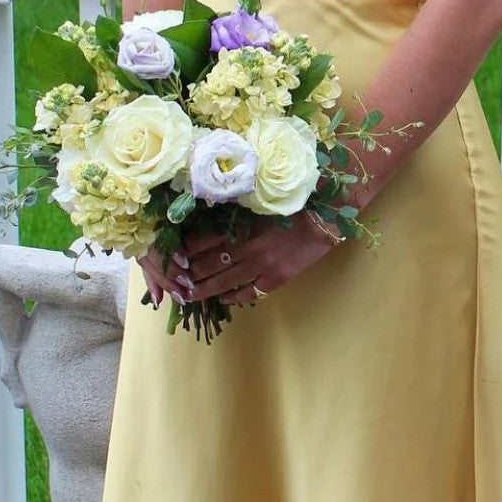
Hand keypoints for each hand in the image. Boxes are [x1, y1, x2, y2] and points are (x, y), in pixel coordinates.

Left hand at [137, 214, 334, 308]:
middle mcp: (247, 247)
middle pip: (210, 265)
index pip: (204, 242)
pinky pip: (249, 291)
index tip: (175, 255)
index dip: (187, 250)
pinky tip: (223, 298)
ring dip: (205, 289)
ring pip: (225, 281)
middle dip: (190, 274)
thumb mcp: (259, 204)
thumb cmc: (293, 202)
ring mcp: (262, 265)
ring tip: (189, 295)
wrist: (326, 215)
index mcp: (242, 225)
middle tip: (175, 280)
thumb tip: (211, 222)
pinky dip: (233, 296)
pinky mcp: (276, 278)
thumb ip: (237, 214)